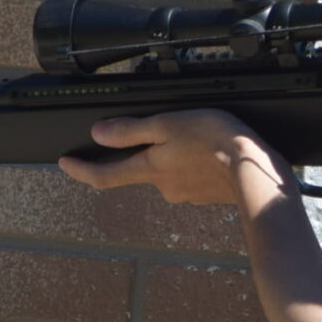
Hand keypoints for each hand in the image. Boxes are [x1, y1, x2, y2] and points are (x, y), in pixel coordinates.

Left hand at [59, 110, 289, 205]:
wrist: (256, 172)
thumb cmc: (214, 142)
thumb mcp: (167, 125)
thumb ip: (131, 131)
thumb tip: (97, 134)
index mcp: (150, 170)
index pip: (104, 175)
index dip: (81, 170)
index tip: (64, 163)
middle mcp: (165, 187)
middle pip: (143, 170)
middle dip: (147, 155)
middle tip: (166, 131)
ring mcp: (187, 194)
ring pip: (172, 173)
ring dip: (178, 158)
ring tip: (199, 136)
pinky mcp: (209, 195)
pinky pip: (194, 178)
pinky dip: (198, 165)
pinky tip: (213, 153)